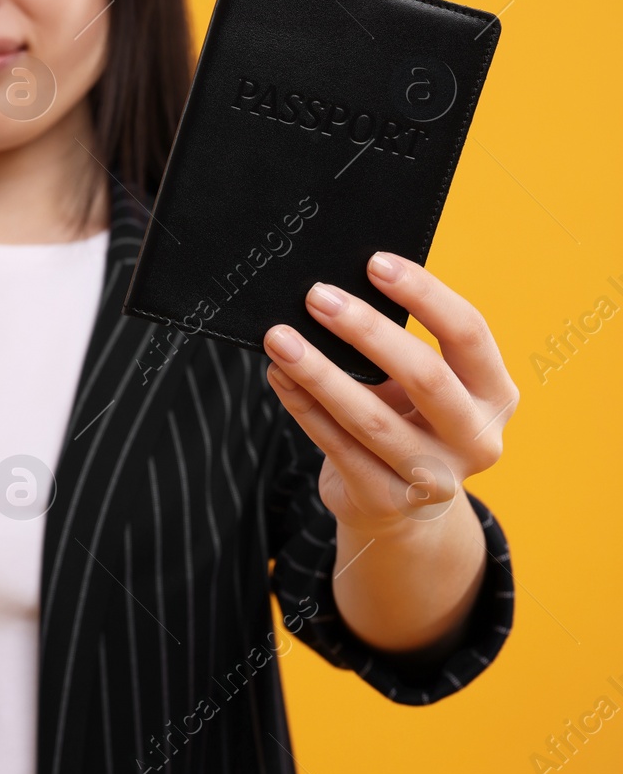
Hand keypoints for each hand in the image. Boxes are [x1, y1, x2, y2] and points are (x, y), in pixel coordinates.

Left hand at [261, 250, 518, 539]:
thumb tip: (334, 293)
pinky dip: (303, 406)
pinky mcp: (388, 501)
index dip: (424, 294)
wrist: (398, 510)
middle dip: (366, 330)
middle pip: (425, 375)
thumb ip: (394, 348)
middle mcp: (478, 439)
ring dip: (318, 372)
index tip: (374, 262)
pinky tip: (278, 375)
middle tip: (315, 296)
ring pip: (370, 418)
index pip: (468, 333)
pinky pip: (337, 446)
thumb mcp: (417, 387)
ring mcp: (435, 477)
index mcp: (496, 394)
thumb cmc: (404, 421)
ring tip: (279, 338)